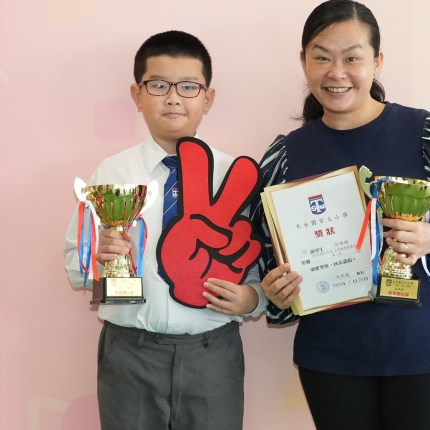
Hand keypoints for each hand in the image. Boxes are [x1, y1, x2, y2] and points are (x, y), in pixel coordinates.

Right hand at [96, 227, 131, 261]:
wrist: (109, 258)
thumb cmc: (115, 246)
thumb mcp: (120, 240)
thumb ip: (125, 237)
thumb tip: (128, 235)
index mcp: (104, 233)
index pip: (112, 233)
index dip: (120, 237)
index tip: (128, 242)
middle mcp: (100, 240)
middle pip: (112, 241)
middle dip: (122, 244)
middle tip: (128, 248)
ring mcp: (99, 248)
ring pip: (109, 247)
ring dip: (119, 249)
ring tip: (125, 251)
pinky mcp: (98, 256)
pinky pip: (103, 256)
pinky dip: (110, 256)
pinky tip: (116, 256)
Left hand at [159, 139, 263, 307]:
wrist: (188, 284)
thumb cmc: (178, 259)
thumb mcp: (182, 239)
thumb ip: (202, 229)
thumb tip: (225, 233)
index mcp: (196, 210)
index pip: (196, 182)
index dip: (195, 162)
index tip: (190, 145)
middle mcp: (216, 217)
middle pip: (234, 190)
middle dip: (241, 177)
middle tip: (247, 166)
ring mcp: (231, 233)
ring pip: (243, 228)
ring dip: (232, 243)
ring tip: (215, 254)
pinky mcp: (242, 252)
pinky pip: (251, 247)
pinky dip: (241, 256)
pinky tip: (228, 262)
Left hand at [203, 278, 259, 315]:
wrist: (255, 303)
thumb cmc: (247, 291)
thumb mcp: (241, 286)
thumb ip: (231, 286)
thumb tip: (217, 283)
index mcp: (239, 290)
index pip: (226, 285)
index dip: (217, 282)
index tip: (209, 280)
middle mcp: (236, 299)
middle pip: (222, 293)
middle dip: (212, 288)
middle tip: (205, 284)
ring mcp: (234, 308)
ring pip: (220, 303)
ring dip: (211, 299)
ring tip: (204, 294)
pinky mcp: (232, 313)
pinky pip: (222, 311)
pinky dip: (214, 308)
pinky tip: (207, 305)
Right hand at [262, 263, 301, 310]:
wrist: (272, 297)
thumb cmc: (274, 284)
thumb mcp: (274, 278)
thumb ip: (279, 273)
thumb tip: (289, 265)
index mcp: (265, 283)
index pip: (271, 276)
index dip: (279, 270)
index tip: (288, 265)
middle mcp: (268, 292)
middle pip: (277, 285)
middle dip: (287, 278)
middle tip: (296, 273)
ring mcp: (275, 300)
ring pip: (283, 293)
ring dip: (292, 285)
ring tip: (299, 279)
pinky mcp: (281, 305)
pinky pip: (288, 300)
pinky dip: (294, 294)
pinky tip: (298, 288)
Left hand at [381, 219, 429, 266]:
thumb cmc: (426, 230)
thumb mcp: (418, 223)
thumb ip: (405, 225)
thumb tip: (389, 228)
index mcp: (416, 227)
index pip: (399, 224)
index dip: (389, 222)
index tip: (382, 221)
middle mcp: (416, 238)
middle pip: (399, 236)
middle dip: (391, 234)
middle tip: (388, 233)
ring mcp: (416, 248)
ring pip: (401, 248)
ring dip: (392, 244)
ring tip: (389, 241)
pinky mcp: (417, 256)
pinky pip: (409, 261)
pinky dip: (401, 260)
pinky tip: (397, 255)